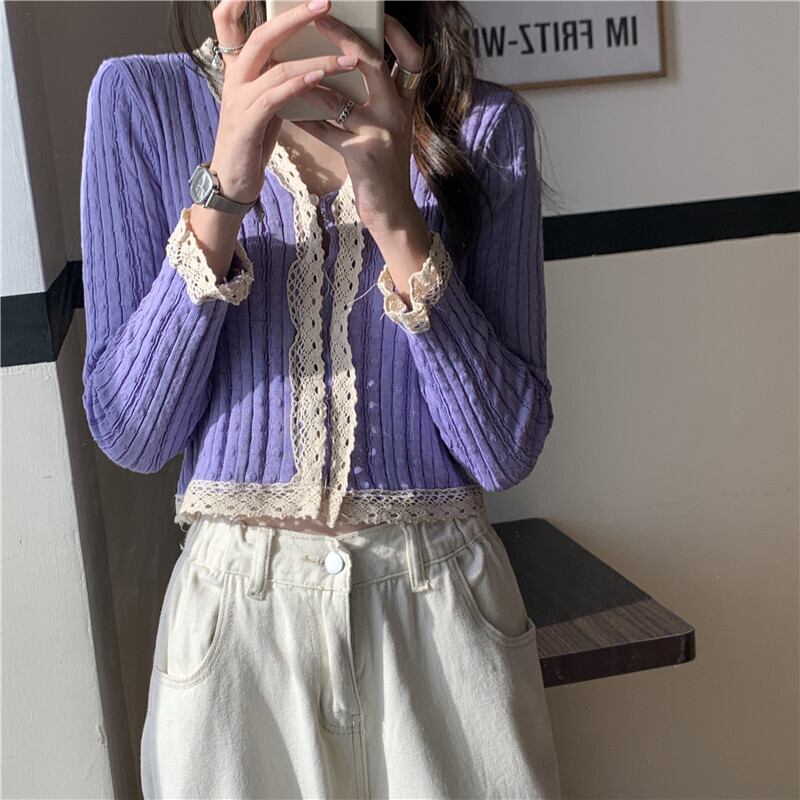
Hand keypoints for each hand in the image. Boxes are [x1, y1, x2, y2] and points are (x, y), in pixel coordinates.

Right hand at [207, 0, 359, 209]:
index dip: (238, 0)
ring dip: (315, 58)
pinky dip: (299, 84)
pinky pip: (276, 96)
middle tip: (324, 2)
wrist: (232, 181)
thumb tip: (307, 60)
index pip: (227, 21)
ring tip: (348, 57)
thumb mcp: (264, 102)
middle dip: (293, 16)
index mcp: (236, 70)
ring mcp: (238, 100)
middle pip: (260, 35)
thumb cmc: (252, 141)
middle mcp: (234, 78)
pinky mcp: (247, 123)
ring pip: (276, 66)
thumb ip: (278, 78)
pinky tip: (320, 77)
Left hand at [289, 11, 424, 236]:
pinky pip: (325, 129)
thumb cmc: (383, 170)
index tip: (380, 13)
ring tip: (285, 67)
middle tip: (316, 18)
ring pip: (339, 97)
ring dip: (308, 81)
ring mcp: (382, 132)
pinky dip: (304, 120)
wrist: (393, 212)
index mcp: (405, 103)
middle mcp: (398, 112)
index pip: (412, 56)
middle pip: (371, 63)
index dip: (397, 32)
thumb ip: (373, 102)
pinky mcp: (364, 154)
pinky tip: (288, 113)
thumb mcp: (386, 131)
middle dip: (342, 37)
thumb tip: (338, 70)